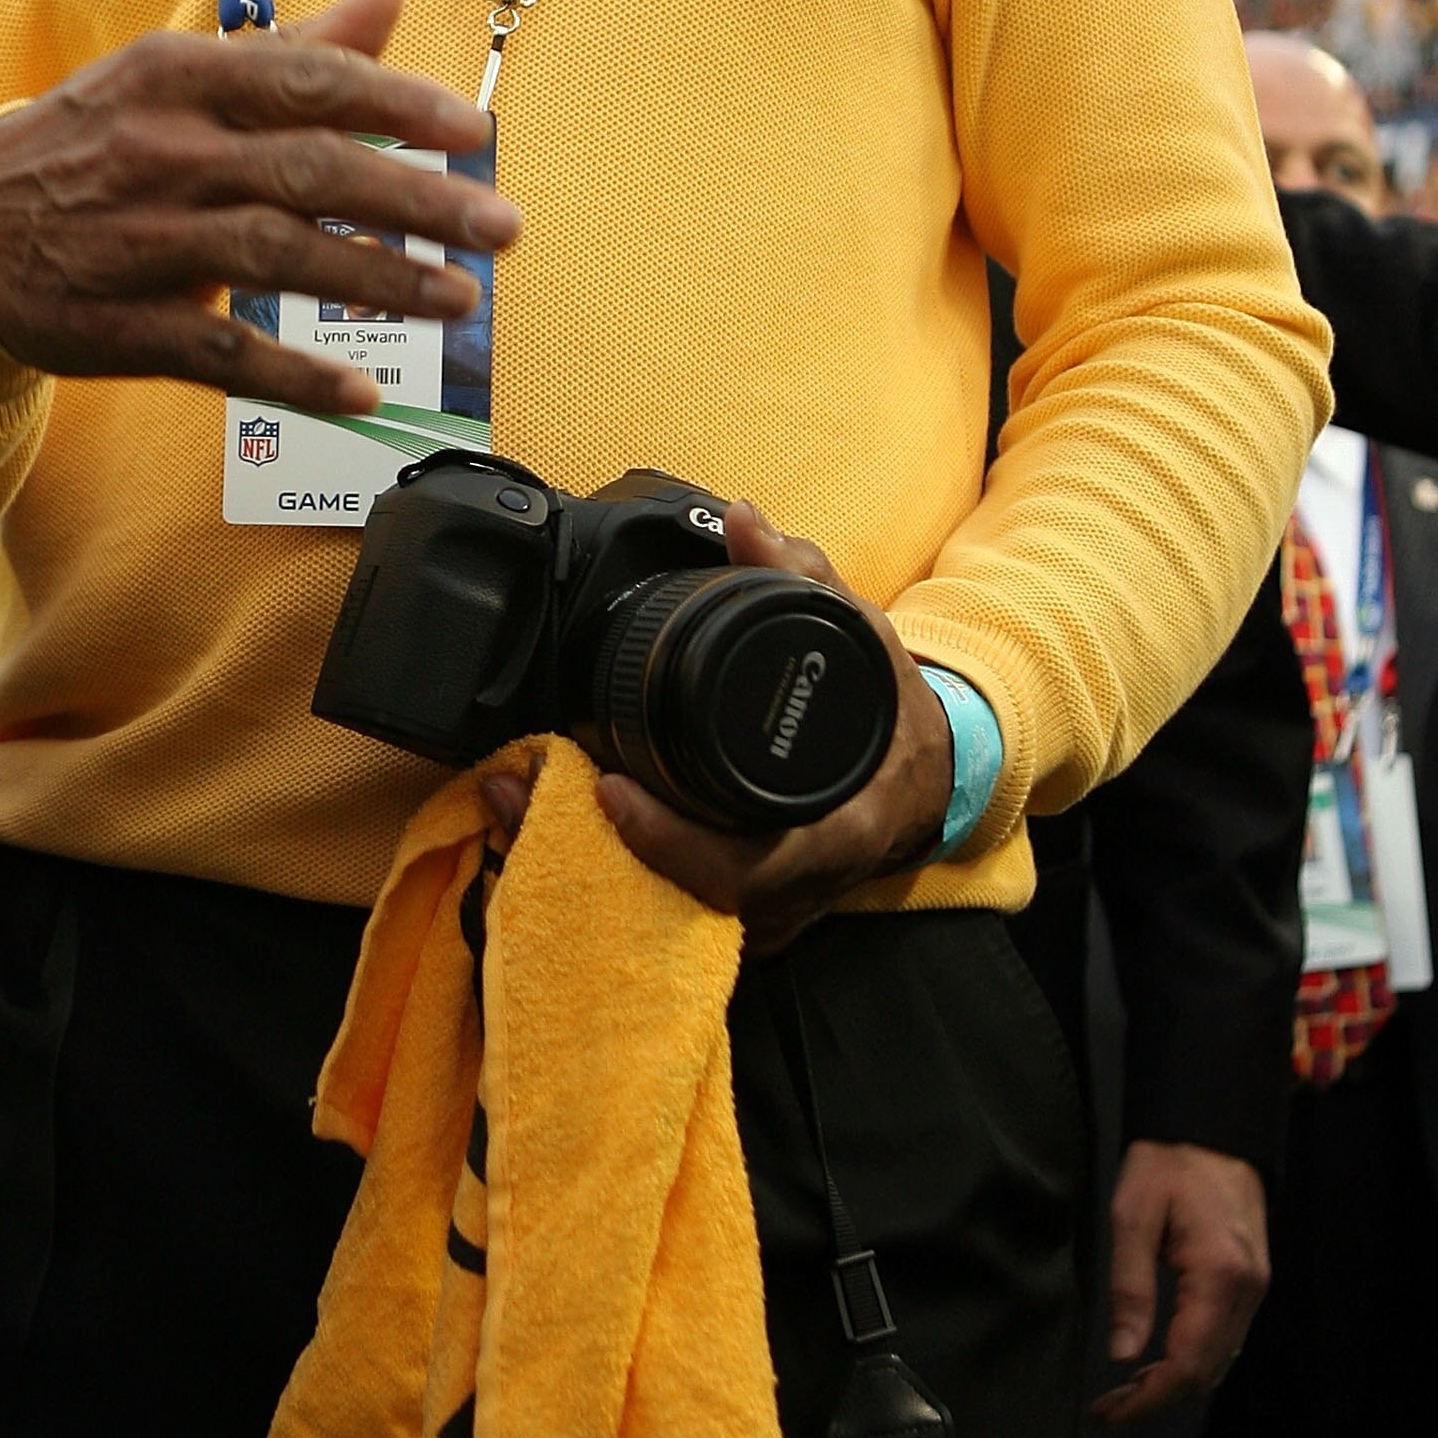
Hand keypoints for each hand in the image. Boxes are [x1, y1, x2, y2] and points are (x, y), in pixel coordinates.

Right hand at [0, 0, 517, 408]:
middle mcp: (164, 151)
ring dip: (377, 280)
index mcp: (181, 76)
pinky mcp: (121, 325)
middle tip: (502, 227)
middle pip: (310, 171)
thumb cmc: (98, 141)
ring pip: (278, 257)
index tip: (476, 132)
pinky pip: (221, 354)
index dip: (400, 106)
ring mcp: (140, 240)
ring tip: (458, 299)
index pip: (310, 81)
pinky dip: (294, 375)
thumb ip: (296, 47)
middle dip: (418, 200)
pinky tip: (362, 394)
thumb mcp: (179, 76)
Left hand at [480, 503, 954, 950]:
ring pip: (663, 918)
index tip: (613, 792)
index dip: (677, 845)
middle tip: (514, 793)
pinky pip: (664, 916)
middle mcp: (797, 890)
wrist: (931, 782)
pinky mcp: (740, 917)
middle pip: (685, 903)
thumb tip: (744, 519)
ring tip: (507, 803)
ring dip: (580, 869)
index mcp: (837, 832)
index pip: (751, 868)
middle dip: (591, 857)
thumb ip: (802, 576)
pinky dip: (602, 878)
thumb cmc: (896, 715)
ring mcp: (768, 914)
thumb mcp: (861, 635)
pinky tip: (541, 831)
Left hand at [1091, 1139, 1268, 1425]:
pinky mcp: (1252, 1283)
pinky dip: (1192, 1361)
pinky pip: (1225, 1340)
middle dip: (1156, 1400)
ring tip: (1124, 1392)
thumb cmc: (1167, 1163)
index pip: (1188, 1364)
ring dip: (1173, 1385)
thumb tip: (1123, 1353)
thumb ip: (1129, 1286)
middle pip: (1207, 1374)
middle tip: (1108, 1409)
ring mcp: (1256, 1289)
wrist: (1214, 1128)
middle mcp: (1248, 1291)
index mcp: (1219, 1275)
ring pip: (1219, 1362)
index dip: (1148, 1399)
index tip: (1108, 1413)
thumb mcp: (1132, 1214)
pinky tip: (1157, 1362)